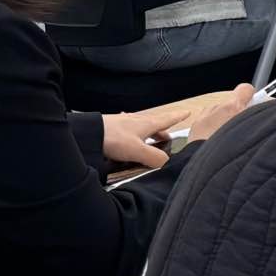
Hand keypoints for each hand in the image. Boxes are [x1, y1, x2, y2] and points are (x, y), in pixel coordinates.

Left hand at [101, 85, 257, 170]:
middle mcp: (137, 121)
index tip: (187, 113)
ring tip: (148, 143)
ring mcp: (124, 124)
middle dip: (162, 132)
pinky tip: (126, 139)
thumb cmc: (113, 138)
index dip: (178, 117)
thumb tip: (166, 162)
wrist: (88, 134)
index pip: (167, 120)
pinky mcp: (112, 128)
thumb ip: (155, 158)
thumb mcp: (138, 151)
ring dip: (147, 134)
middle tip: (167, 139)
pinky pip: (127, 131)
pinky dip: (132, 135)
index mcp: (147, 124)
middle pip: (154, 125)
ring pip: (140, 128)